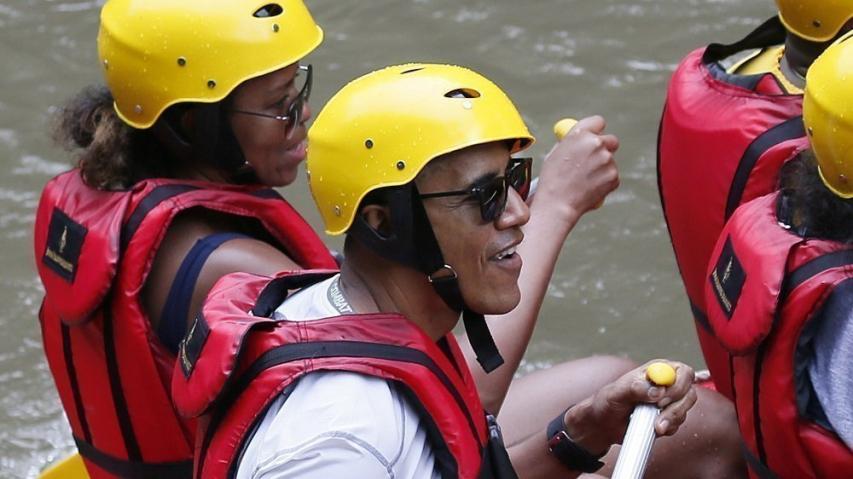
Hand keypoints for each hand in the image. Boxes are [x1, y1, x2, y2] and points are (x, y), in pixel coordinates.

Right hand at [533, 115, 618, 221]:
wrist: (557, 204)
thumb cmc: (552, 180)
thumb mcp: (556, 153)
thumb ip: (572, 143)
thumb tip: (581, 141)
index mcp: (580, 134)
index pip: (598, 122)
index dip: (596, 130)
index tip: (595, 136)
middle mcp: (596, 143)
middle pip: (611, 140)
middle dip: (605, 148)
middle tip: (593, 161)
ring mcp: (607, 160)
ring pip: (610, 160)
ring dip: (602, 168)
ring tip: (584, 180)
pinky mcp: (614, 176)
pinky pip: (613, 176)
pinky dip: (605, 182)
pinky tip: (589, 188)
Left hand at [563, 360, 696, 453]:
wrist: (604, 423)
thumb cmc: (608, 401)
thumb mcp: (616, 392)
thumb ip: (635, 387)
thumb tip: (656, 390)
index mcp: (656, 370)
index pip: (682, 371)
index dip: (677, 386)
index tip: (661, 400)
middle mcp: (667, 383)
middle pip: (689, 392)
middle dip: (675, 407)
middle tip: (658, 416)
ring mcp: (670, 402)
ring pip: (685, 410)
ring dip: (670, 420)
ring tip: (652, 424)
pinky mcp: (669, 418)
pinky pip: (678, 424)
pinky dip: (667, 428)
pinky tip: (651, 427)